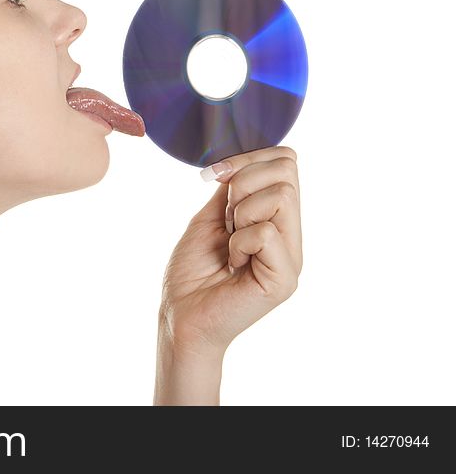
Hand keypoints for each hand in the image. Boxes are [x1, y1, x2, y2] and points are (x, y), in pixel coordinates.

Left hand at [154, 146, 301, 403]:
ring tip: (230, 245)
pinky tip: (233, 264)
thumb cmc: (191, 273)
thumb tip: (246, 160)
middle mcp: (291, 236)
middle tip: (225, 220)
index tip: (214, 176)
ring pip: (280, 196)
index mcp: (276, 219)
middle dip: (242, 183)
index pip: (287, 163)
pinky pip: (265, 232)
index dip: (250, 157)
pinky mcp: (286, 276)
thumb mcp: (210, 218)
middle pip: (287, 171)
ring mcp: (292, 257)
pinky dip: (238, 242)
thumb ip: (233, 190)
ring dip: (240, 214)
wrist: (180, 315)